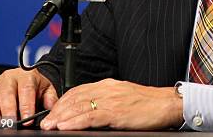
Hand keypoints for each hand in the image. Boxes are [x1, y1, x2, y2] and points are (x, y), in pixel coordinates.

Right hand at [0, 68, 57, 120]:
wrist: (27, 80)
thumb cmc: (36, 87)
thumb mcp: (47, 90)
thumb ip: (50, 99)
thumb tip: (51, 110)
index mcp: (26, 75)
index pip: (26, 89)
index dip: (26, 105)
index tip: (28, 119)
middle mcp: (8, 78)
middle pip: (6, 93)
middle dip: (8, 112)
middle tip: (11, 125)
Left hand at [40, 78, 182, 130]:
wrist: (168, 104)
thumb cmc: (149, 104)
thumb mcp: (125, 98)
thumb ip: (108, 102)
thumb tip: (90, 113)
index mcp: (109, 85)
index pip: (79, 90)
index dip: (62, 102)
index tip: (52, 114)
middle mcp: (108, 89)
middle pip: (75, 97)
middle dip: (57, 111)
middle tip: (44, 123)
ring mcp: (112, 99)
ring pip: (80, 106)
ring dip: (61, 118)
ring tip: (49, 126)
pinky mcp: (117, 112)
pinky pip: (91, 116)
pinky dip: (76, 122)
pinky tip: (66, 127)